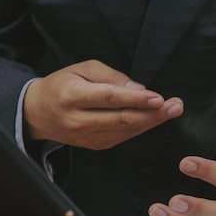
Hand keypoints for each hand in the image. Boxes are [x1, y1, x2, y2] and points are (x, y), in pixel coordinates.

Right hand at [23, 60, 182, 149]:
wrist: (39, 112)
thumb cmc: (63, 85)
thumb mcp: (82, 69)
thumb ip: (111, 77)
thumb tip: (139, 89)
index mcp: (72, 96)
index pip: (110, 99)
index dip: (137, 100)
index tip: (159, 98)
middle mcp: (78, 120)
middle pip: (122, 119)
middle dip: (153, 114)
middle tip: (175, 106)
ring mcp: (86, 137)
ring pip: (126, 130)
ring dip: (152, 122)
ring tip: (172, 111)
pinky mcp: (95, 146)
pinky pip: (123, 137)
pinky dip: (141, 127)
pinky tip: (155, 119)